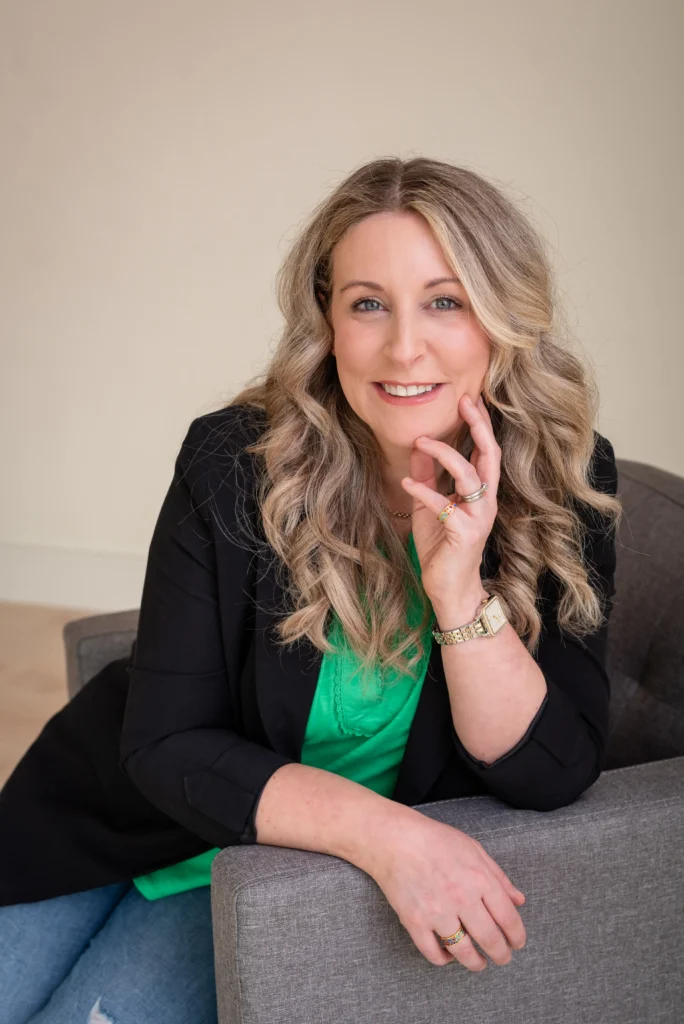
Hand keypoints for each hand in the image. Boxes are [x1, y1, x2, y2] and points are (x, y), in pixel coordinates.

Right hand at [369, 812, 526, 969]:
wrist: (394, 839)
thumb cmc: (435, 840)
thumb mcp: (473, 849)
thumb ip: (498, 876)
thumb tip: (518, 901)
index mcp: (479, 878)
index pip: (508, 918)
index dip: (516, 936)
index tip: (517, 943)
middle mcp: (461, 897)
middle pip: (490, 939)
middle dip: (501, 954)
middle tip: (502, 958)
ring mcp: (436, 911)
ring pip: (463, 952)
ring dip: (475, 963)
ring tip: (479, 963)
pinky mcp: (414, 921)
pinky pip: (433, 953)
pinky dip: (444, 959)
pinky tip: (449, 955)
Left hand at [402, 393, 500, 602]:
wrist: (450, 587)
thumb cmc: (443, 546)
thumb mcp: (430, 506)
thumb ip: (427, 478)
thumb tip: (417, 449)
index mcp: (481, 492)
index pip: (486, 451)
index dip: (481, 424)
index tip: (470, 399)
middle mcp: (486, 500)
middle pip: (490, 455)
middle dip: (479, 427)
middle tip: (464, 402)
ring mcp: (478, 516)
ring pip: (470, 475)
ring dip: (445, 455)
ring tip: (421, 443)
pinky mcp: (465, 533)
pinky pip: (444, 505)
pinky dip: (424, 491)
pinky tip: (406, 484)